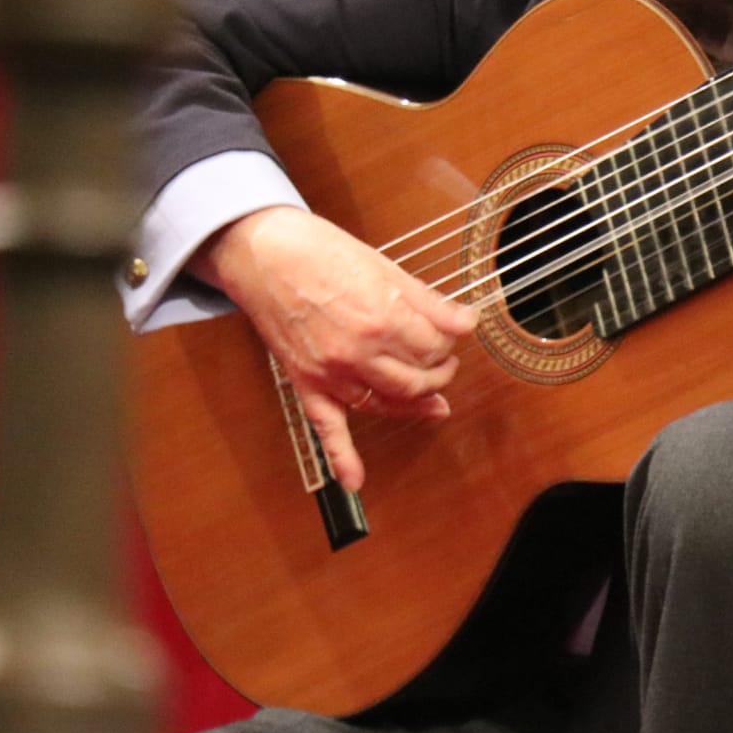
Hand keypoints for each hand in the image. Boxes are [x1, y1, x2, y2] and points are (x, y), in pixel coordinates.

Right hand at [192, 205, 477, 490]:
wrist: (264, 255)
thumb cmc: (321, 252)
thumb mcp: (386, 268)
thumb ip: (430, 302)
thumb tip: (468, 322)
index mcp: (383, 319)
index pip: (436, 347)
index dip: (449, 341)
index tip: (451, 333)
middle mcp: (359, 352)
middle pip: (419, 379)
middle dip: (440, 373)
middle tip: (445, 362)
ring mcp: (331, 373)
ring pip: (387, 403)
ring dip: (415, 402)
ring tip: (432, 396)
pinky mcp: (307, 383)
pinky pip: (327, 427)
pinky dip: (342, 457)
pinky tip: (355, 480)